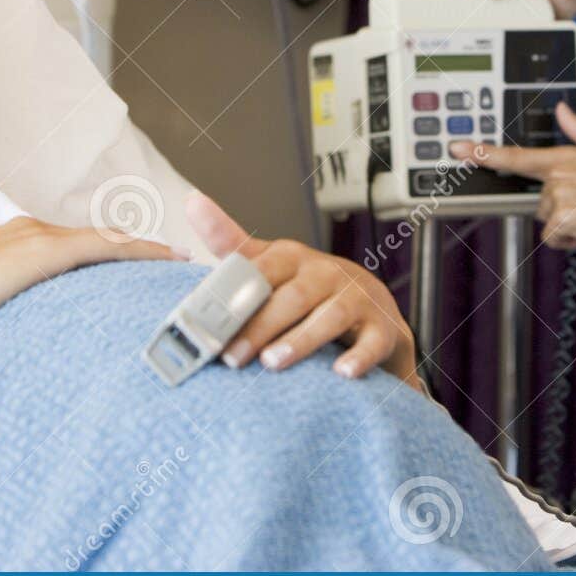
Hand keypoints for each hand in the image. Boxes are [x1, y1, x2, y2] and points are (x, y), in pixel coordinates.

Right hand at [0, 215, 181, 349]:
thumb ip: (5, 314)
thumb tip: (20, 344)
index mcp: (12, 241)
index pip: (73, 245)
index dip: (109, 254)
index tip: (138, 264)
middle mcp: (29, 231)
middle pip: (96, 239)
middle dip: (134, 251)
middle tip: (171, 264)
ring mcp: (38, 237)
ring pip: (107, 240)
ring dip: (144, 253)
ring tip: (176, 264)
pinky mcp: (47, 251)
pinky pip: (106, 247)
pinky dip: (139, 252)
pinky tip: (165, 260)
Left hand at [184, 191, 420, 389]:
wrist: (374, 309)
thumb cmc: (312, 289)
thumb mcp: (273, 264)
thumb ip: (233, 243)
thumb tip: (192, 203)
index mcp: (294, 258)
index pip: (263, 270)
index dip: (235, 295)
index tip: (209, 320)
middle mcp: (327, 273)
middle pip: (292, 297)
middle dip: (260, 326)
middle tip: (232, 356)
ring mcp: (357, 299)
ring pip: (330, 317)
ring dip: (301, 340)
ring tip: (273, 362)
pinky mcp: (383, 328)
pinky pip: (372, 342)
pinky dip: (359, 357)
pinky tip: (341, 373)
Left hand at [451, 105, 575, 247]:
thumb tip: (563, 109)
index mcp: (564, 156)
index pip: (515, 155)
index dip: (483, 152)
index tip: (456, 148)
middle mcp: (557, 174)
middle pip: (540, 202)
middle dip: (562, 210)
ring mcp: (559, 195)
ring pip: (548, 222)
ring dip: (569, 226)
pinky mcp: (564, 217)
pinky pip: (554, 238)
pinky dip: (571, 240)